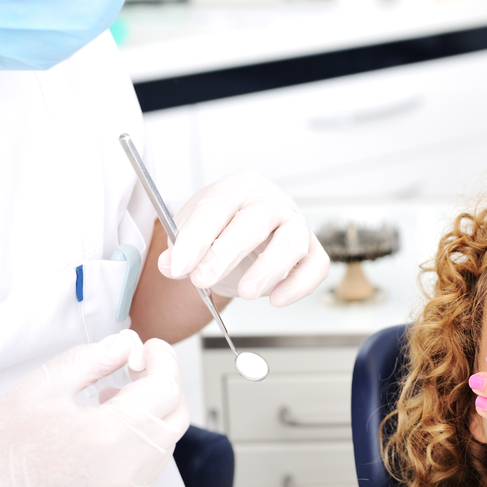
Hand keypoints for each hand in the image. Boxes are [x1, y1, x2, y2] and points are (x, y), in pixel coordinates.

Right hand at [0, 330, 188, 486]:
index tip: (151, 349)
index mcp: (111, 435)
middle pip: (176, 416)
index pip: (166, 388)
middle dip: (164, 387)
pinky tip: (109, 439)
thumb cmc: (2, 453)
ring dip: (151, 418)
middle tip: (137, 372)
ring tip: (113, 404)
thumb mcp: (43, 388)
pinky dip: (140, 449)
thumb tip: (127, 344)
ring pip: (165, 445)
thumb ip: (93, 359)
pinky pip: (149, 472)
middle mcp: (128, 470)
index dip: (163, 361)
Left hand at [156, 169, 328, 305]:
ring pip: (293, 241)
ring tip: (245, 293)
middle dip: (227, 252)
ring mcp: (295, 224)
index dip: (196, 238)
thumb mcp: (190, 235)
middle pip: (256, 220)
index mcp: (237, 187)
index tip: (177, 266)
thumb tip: (170, 265)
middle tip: (202, 279)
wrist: (241, 240)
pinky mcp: (312, 250)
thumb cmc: (219, 232)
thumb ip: (180, 249)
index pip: (217, 207)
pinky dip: (299, 285)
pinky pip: (316, 266)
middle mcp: (270, 201)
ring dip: (268, 269)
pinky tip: (276, 298)